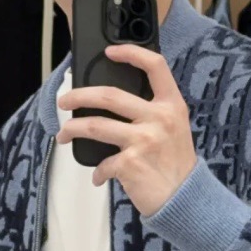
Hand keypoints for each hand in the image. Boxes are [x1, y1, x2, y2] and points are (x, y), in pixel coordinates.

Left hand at [55, 44, 197, 216]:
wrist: (186, 199)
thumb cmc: (176, 164)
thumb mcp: (175, 128)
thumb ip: (153, 111)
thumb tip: (113, 103)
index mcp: (171, 105)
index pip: (155, 66)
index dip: (131, 53)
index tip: (110, 52)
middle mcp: (158, 118)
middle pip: (108, 95)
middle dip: (78, 96)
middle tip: (64, 101)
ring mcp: (143, 140)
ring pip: (94, 126)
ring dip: (72, 129)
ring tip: (64, 134)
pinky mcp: (130, 164)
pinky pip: (102, 163)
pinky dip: (98, 172)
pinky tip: (99, 176)